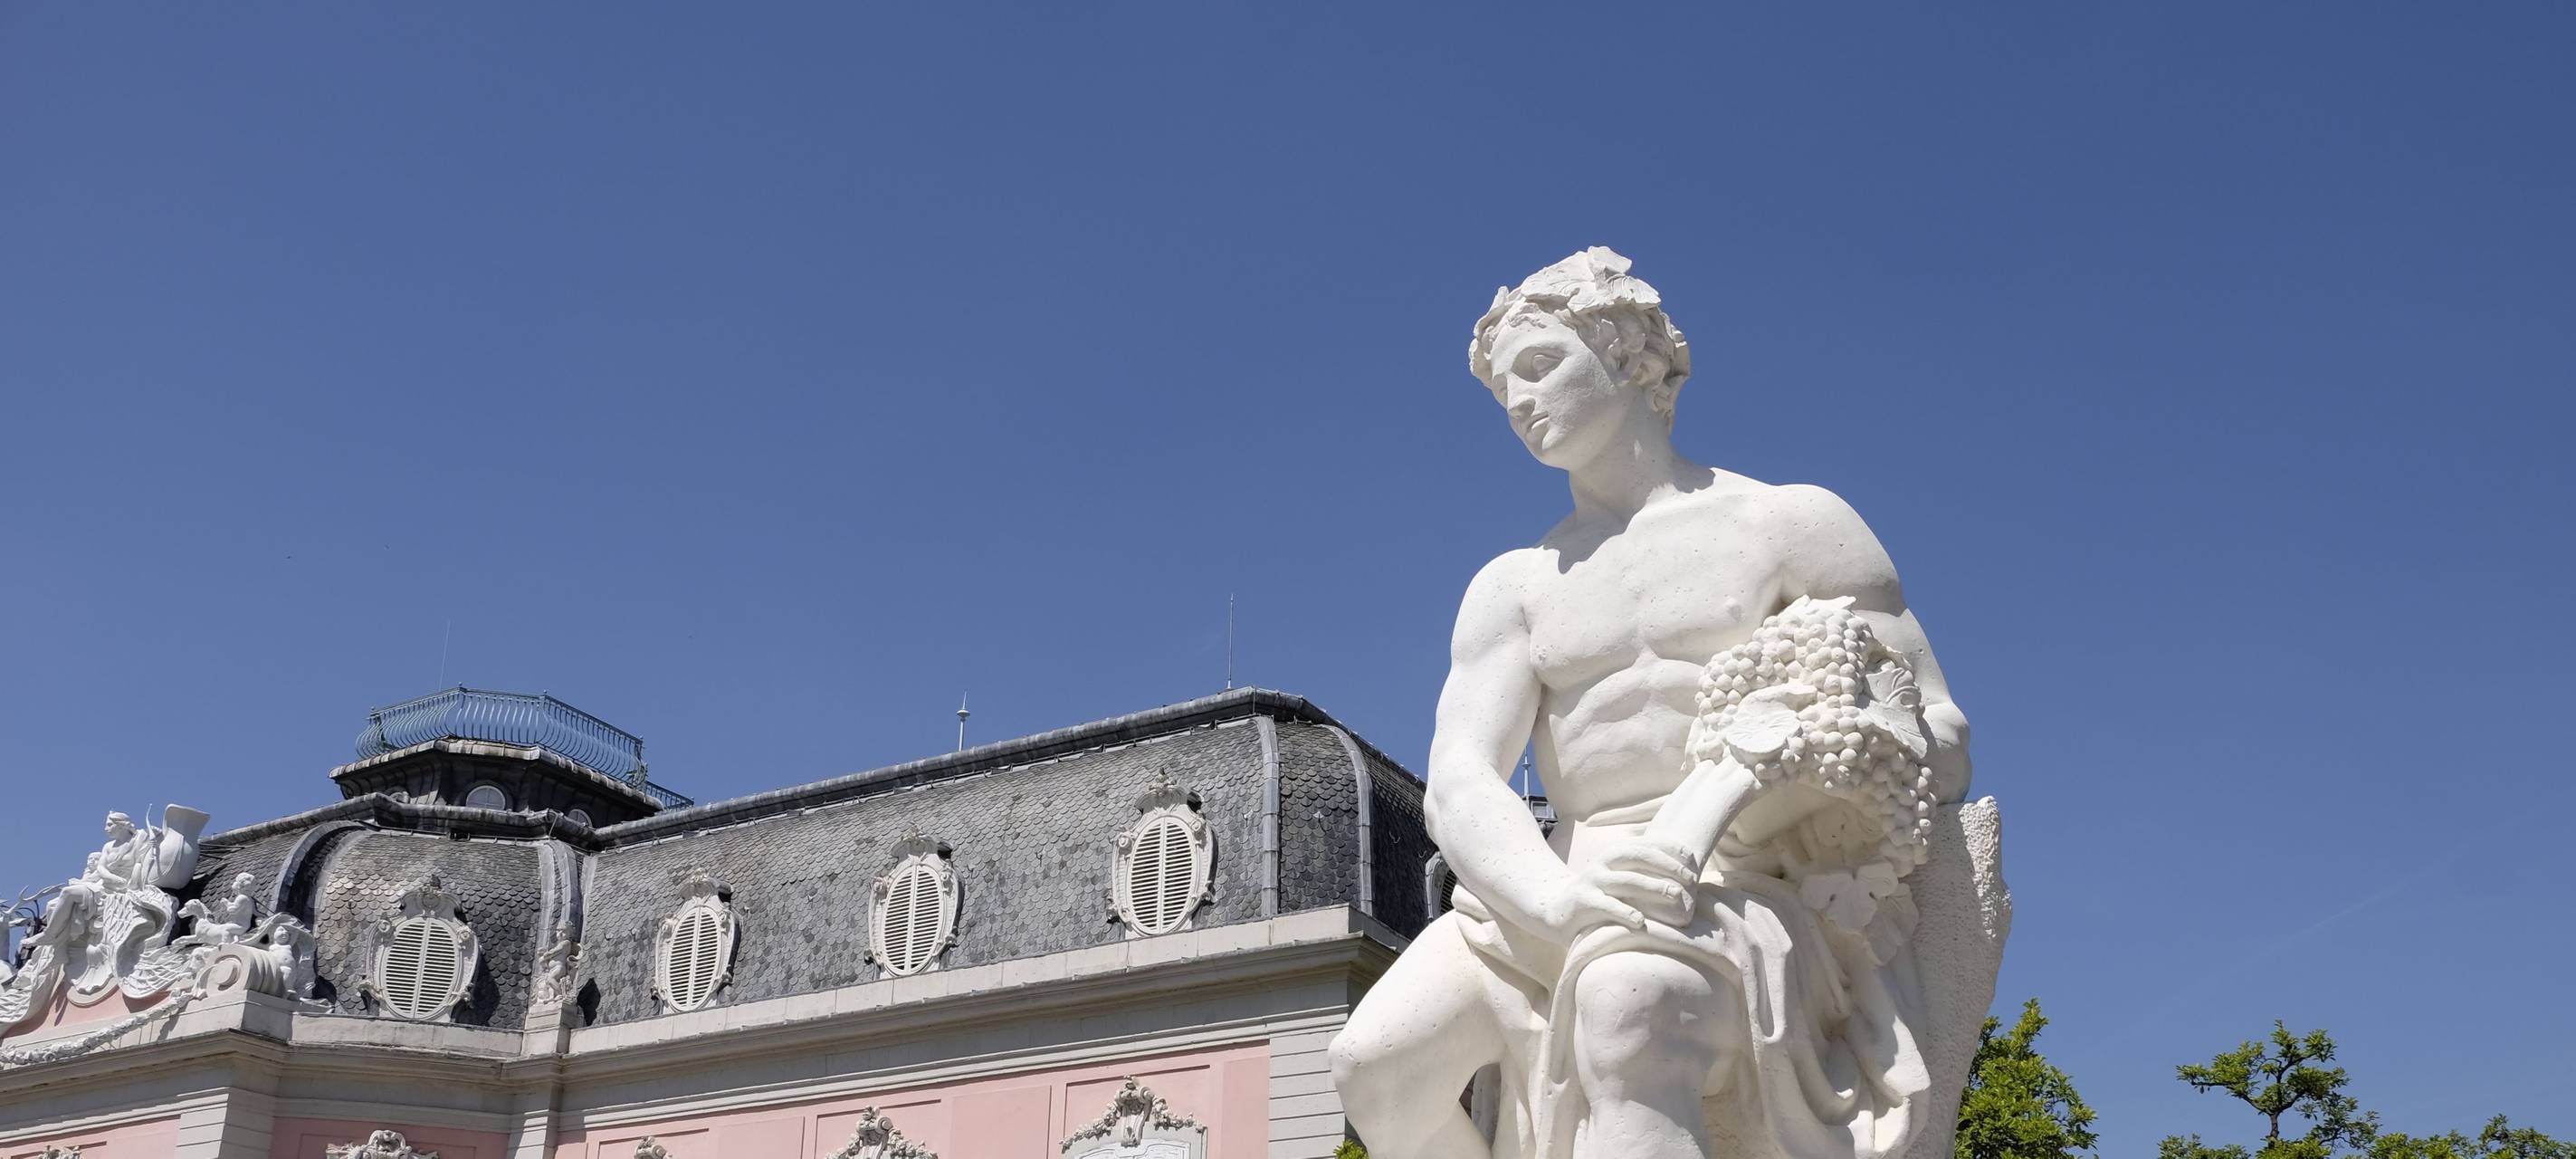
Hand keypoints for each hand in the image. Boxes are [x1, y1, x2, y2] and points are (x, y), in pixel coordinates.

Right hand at [1585, 838, 1699, 925]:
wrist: (1558, 910)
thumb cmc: (1600, 896)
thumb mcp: (1618, 879)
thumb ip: (1642, 873)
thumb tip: (1683, 873)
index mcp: (1612, 854)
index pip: (1644, 844)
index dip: (1669, 848)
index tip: (1691, 859)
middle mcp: (1602, 863)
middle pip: (1636, 856)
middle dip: (1665, 865)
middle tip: (1690, 879)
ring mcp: (1591, 882)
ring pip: (1626, 880)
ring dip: (1653, 887)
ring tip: (1675, 896)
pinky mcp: (1583, 902)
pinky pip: (1605, 905)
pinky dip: (1624, 912)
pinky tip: (1641, 922)